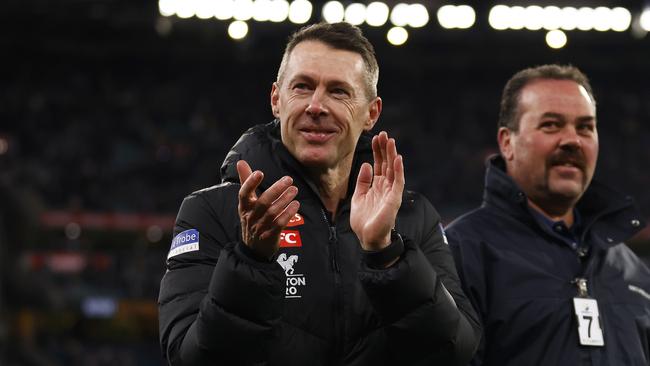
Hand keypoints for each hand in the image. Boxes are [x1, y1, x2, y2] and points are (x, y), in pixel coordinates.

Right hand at [237, 160, 299, 259]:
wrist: (253, 248)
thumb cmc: (252, 219)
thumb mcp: (247, 202)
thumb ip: (246, 181)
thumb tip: (241, 161)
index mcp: (244, 207)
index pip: (244, 194)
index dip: (250, 183)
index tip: (259, 172)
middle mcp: (251, 217)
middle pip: (263, 202)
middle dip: (276, 190)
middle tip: (289, 179)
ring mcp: (260, 227)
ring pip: (272, 212)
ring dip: (285, 200)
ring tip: (294, 190)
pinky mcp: (270, 236)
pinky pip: (279, 224)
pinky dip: (288, 214)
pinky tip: (296, 205)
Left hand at [350, 131, 403, 250]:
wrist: (367, 238)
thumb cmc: (363, 220)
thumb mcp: (358, 197)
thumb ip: (362, 181)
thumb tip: (365, 164)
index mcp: (377, 186)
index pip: (378, 165)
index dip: (377, 152)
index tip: (376, 138)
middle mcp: (385, 187)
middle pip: (386, 164)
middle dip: (385, 149)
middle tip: (384, 134)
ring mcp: (391, 193)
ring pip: (393, 170)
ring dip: (392, 155)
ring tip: (390, 141)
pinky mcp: (394, 199)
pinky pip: (398, 182)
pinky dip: (398, 170)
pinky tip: (397, 159)